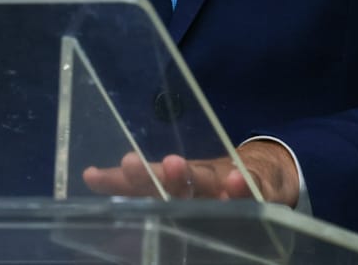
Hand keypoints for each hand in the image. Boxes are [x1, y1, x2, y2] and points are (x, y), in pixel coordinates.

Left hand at [80, 140, 299, 207]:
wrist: (266, 174)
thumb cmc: (212, 187)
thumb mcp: (179, 193)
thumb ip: (139, 191)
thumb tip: (91, 179)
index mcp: (176, 184)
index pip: (141, 183)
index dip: (117, 182)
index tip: (92, 177)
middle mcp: (196, 179)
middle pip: (170, 177)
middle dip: (151, 172)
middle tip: (130, 165)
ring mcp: (226, 182)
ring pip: (205, 178)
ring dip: (190, 174)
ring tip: (175, 166)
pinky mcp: (258, 188)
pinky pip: (252, 188)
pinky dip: (244, 186)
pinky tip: (235, 184)